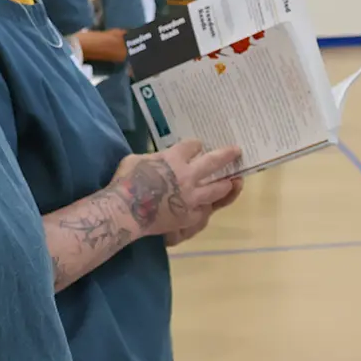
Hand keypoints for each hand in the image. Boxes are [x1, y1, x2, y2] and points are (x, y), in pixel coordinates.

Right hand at [112, 141, 240, 239]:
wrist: (125, 211)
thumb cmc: (125, 182)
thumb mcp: (136, 159)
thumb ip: (154, 157)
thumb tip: (159, 159)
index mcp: (174, 158)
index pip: (192, 146)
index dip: (195, 145)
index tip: (197, 146)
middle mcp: (189, 175)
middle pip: (214, 162)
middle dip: (227, 155)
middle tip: (236, 151)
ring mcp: (192, 197)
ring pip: (217, 189)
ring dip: (226, 185)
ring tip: (233, 182)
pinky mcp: (189, 215)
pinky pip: (204, 211)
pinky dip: (206, 207)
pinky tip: (208, 206)